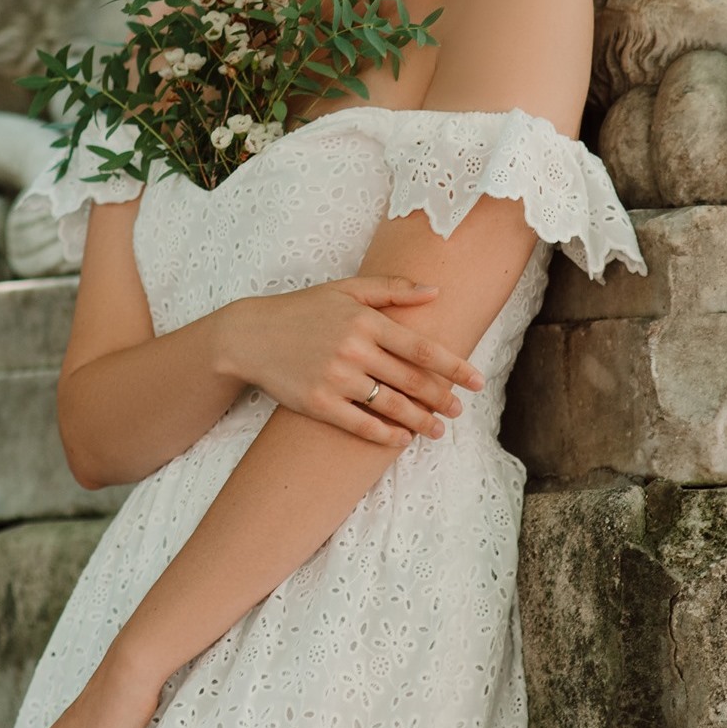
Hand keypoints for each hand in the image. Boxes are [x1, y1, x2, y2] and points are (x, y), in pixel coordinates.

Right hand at [222, 275, 484, 445]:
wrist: (250, 336)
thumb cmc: (303, 309)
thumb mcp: (346, 289)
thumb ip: (393, 288)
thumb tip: (436, 291)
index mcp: (365, 320)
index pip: (420, 348)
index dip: (453, 366)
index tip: (476, 380)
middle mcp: (353, 348)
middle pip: (411, 380)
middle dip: (441, 398)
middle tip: (459, 410)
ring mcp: (335, 378)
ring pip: (390, 405)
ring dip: (419, 421)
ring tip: (437, 429)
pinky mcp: (317, 402)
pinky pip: (360, 424)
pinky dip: (385, 435)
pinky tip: (401, 439)